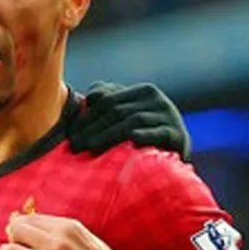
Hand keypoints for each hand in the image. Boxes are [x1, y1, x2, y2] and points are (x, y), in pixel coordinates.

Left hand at [0, 213, 145, 249]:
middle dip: (12, 236)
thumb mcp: (89, 239)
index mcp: (68, 228)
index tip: (19, 232)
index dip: (21, 225)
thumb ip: (63, 232)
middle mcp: (56, 244)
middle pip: (16, 231)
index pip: (31, 218)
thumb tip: (36, 226)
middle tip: (16, 245)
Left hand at [68, 82, 191, 161]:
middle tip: (75, 145)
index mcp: (144, 91)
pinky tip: (130, 142)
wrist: (176, 158)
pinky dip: (143, 136)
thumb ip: (107, 100)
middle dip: (92, 129)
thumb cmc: (144, 135)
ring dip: (108, 135)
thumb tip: (90, 97)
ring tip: (90, 148)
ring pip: (133, 122)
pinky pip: (158, 134)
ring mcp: (170, 117)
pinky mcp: (178, 136)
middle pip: (117, 111)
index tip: (71, 134)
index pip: (108, 101)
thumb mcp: (126, 116)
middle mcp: (158, 100)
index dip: (86, 117)